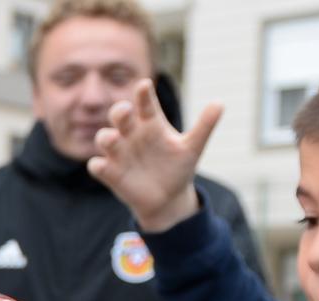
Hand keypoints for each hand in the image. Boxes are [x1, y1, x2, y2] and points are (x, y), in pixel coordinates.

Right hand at [88, 78, 221, 233]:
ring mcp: (120, 153)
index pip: (145, 103)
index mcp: (151, 123)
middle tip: (126, 111)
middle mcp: (132, 134)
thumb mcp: (192, 148)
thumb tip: (220, 103)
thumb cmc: (177, 167)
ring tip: (113, 138)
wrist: (168, 198)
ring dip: (106, 137)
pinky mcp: (111, 173)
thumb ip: (204, 126)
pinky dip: (98, 166)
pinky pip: (98, 167)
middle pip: (119, 116)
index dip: (143, 94)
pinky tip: (102, 166)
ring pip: (104, 138)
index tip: (145, 86)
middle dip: (120, 112)